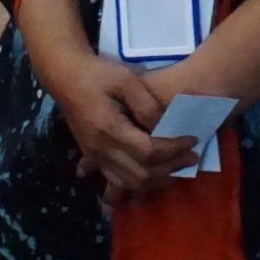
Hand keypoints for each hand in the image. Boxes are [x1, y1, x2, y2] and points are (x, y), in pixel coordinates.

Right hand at [36, 52, 194, 200]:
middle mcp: (100, 149)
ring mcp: (94, 156)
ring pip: (129, 183)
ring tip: (177, 167)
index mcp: (109, 128)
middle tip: (192, 156)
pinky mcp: (93, 157)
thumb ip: (147, 106)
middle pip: (141, 173)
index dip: (174, 149)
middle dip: (171, 167)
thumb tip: (165, 129)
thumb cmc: (97, 73)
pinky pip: (115, 181)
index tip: (193, 140)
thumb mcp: (126, 80)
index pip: (148, 151)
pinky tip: (151, 180)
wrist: (65, 76)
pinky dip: (136, 185)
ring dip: (156, 180)